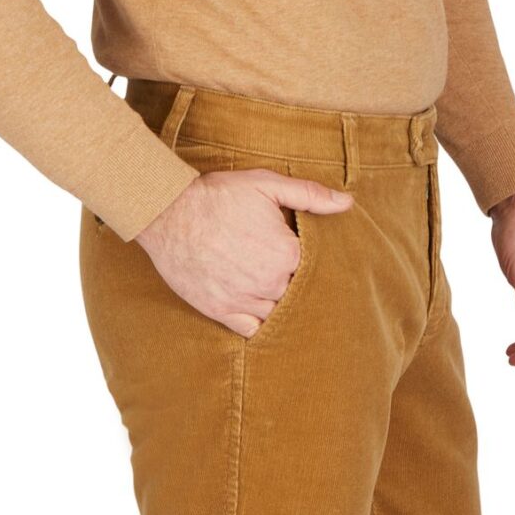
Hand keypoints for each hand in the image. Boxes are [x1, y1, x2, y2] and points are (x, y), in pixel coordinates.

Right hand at [137, 167, 355, 336]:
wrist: (167, 213)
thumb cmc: (217, 196)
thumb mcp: (266, 184)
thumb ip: (309, 195)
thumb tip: (347, 203)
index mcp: (288, 254)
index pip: (317, 266)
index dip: (310, 258)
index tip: (301, 250)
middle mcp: (271, 283)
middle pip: (299, 291)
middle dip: (297, 281)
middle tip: (283, 267)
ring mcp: (245, 301)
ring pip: (279, 313)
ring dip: (281, 304)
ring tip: (273, 287)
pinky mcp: (221, 312)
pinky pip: (252, 329)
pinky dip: (260, 323)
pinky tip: (261, 311)